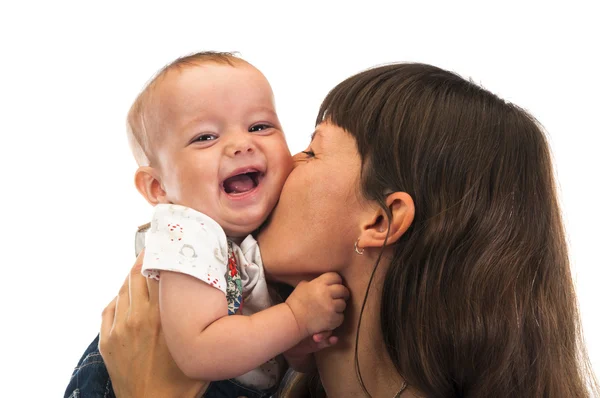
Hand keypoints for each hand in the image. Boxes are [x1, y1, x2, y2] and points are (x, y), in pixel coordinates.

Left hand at [99, 250, 207, 397]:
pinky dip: (120, 298)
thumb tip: (207, 294)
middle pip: (137, 274)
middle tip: (157, 250)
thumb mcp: (198, 346)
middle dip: (146, 259)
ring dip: (133, 276)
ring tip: (144, 268)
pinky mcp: (107, 341)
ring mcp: (119, 329)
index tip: (167, 242)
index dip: (161, 254)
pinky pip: (110, 308)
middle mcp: (137, 317)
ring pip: (123, 289)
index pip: (157, 272)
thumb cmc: (181, 382)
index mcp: (161, 316)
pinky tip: (129, 296)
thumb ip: (200, 319)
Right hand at [285, 272, 348, 335]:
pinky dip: (336, 318)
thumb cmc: (296, 303)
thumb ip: (315, 282)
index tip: (335, 285)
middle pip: (343, 290)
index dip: (336, 281)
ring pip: (343, 304)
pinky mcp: (332, 319)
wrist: (292, 320)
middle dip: (341, 293)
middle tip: (338, 297)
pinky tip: (328, 317)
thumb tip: (324, 281)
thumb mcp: (303, 286)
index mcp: (319, 284)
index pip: (336, 277)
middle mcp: (326, 293)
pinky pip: (341, 316)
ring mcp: (330, 307)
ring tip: (331, 308)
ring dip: (338, 306)